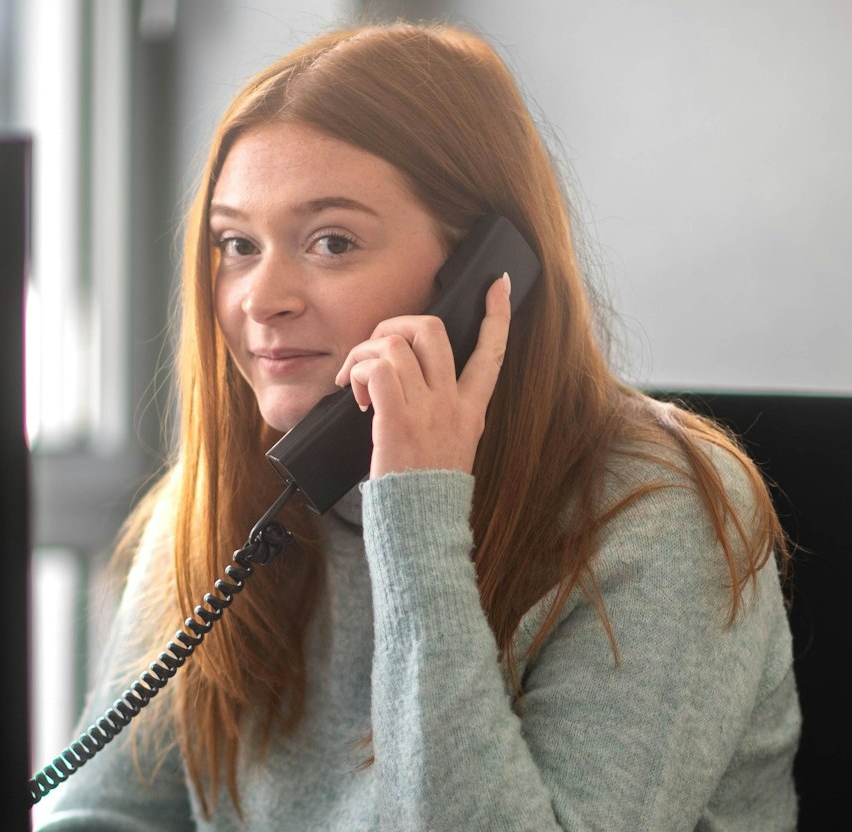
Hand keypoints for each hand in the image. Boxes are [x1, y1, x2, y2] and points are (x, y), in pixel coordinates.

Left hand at [335, 274, 513, 478]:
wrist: (421, 526)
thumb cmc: (427, 492)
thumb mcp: (453, 448)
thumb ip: (443, 414)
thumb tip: (409, 387)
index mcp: (472, 409)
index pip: (493, 352)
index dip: (498, 313)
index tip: (498, 285)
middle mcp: (453, 404)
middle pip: (432, 330)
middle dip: (396, 323)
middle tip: (377, 347)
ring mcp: (427, 410)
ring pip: (395, 343)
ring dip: (365, 351)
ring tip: (355, 379)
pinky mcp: (397, 420)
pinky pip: (376, 370)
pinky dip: (357, 371)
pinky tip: (353, 395)